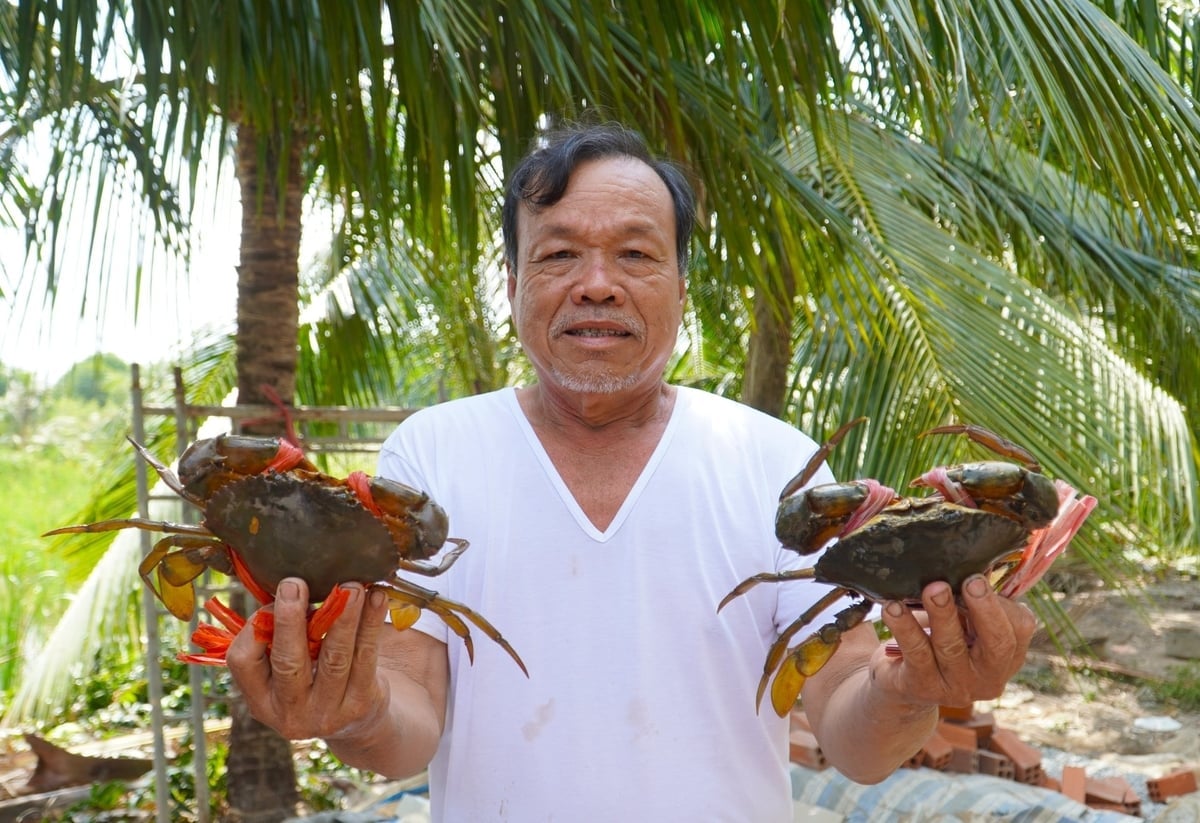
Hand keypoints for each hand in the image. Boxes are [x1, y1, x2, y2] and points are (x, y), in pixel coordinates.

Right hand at [226, 577, 391, 740]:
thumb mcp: (285, 670)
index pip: (243, 662)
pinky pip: (366, 657)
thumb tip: (286, 584)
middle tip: (295, 584)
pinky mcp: (360, 704)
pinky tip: (377, 598)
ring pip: (334, 658)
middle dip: (290, 620)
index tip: (274, 597)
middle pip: (288, 662)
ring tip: (351, 587)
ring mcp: (327, 713)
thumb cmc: (314, 678)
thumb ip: (278, 637)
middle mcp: (290, 712)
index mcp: (261, 700)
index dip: (255, 626)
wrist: (357, 721)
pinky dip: (371, 624)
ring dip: (343, 617)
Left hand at [872, 575, 1035, 707]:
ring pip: (952, 646)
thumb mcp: (963, 626)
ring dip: (942, 613)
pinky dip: (904, 626)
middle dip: (985, 610)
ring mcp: (955, 686)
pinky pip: (915, 652)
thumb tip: (973, 561)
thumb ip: (972, 602)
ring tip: (932, 588)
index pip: (1019, 628)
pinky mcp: (921, 686)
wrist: (901, 685)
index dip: (1001, 603)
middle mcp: (986, 678)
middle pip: (998, 643)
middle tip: (971, 582)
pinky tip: (893, 607)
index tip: (977, 578)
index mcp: (1006, 658)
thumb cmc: (938, 642)